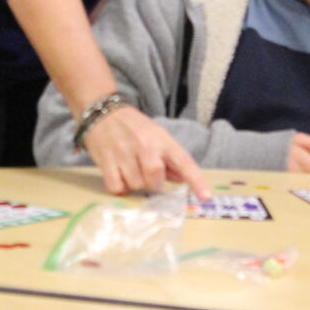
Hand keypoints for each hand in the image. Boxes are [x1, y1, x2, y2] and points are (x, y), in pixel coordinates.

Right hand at [84, 105, 209, 196]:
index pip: (183, 162)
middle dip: (154, 184)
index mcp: (162, 139)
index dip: (196, 180)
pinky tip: (119, 175)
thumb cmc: (134, 127)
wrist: (103, 112)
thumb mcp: (157, 136)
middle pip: (155, 179)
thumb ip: (170, 159)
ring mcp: (124, 153)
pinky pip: (117, 188)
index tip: (206, 197)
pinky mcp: (106, 161)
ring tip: (131, 171)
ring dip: (136, 185)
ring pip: (136, 185)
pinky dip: (119, 188)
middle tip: (148, 176)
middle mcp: (145, 145)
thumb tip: (182, 179)